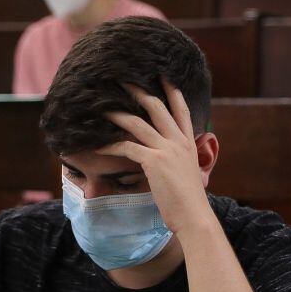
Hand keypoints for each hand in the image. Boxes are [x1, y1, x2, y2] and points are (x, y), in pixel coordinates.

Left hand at [99, 79, 214, 236]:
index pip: (181, 110)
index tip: (163, 75)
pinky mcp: (154, 161)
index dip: (173, 91)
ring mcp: (167, 149)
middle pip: (157, 107)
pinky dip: (109, 146)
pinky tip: (96, 146)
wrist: (194, 216)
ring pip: (138, 123)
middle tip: (122, 78)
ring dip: (118, 113)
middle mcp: (179, 141)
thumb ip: (178, 159)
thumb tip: (168, 157)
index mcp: (188, 143)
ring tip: (102, 105)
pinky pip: (127, 147)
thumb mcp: (187, 172)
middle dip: (139, 91)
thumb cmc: (188, 200)